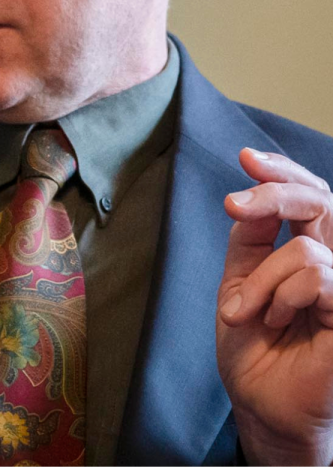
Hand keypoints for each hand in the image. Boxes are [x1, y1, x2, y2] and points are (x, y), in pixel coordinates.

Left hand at [217, 148, 332, 464]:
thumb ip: (250, 236)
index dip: (282, 171)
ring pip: (305, 250)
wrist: (258, 398)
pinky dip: (281, 296)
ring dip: (261, 281)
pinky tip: (276, 320)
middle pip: (321, 201)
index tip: (245, 158)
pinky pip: (318, 278)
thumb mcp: (240, 278)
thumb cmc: (253, 343)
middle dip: (273, 194)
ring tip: (251, 312)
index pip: (310, 196)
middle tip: (234, 204)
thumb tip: (249, 192)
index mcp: (309, 249)